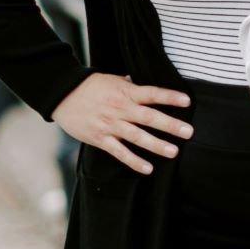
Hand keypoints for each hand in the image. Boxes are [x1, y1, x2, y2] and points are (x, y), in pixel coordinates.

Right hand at [52, 73, 191, 174]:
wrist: (61, 95)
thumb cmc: (89, 86)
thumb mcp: (111, 80)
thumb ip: (128, 84)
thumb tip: (139, 81)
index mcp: (126, 93)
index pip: (152, 94)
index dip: (169, 97)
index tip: (187, 101)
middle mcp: (120, 109)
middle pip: (149, 117)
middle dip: (170, 125)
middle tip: (189, 132)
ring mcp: (110, 125)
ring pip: (137, 136)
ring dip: (156, 145)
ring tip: (173, 151)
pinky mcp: (100, 138)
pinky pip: (119, 152)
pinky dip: (133, 161)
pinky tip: (147, 168)